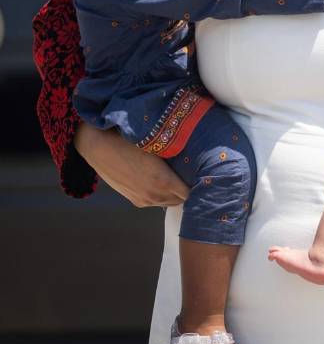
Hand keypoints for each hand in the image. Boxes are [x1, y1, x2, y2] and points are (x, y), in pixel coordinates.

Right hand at [74, 123, 188, 207]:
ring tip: (179, 180)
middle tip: (193, 177)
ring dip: (175, 194)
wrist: (99, 147)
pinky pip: (156, 202)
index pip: (191, 192)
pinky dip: (163, 196)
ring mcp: (144, 200)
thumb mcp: (158, 148)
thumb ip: (175, 159)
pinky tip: (163, 183)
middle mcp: (155, 195)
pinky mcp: (135, 201)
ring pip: (169, 202)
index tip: (203, 176)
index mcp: (164, 181)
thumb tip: (192, 161)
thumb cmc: (130, 141)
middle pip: (182, 200)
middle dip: (189, 190)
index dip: (198, 184)